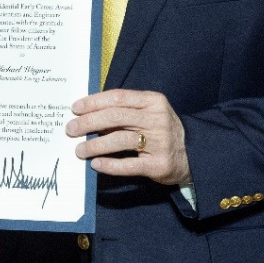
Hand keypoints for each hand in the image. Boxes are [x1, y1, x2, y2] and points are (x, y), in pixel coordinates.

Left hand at [66, 89, 190, 185]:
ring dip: (95, 145)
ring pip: (120, 140)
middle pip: (116, 117)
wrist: (192, 153)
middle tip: (71, 129)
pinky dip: (110, 165)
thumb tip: (87, 115)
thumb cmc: (160, 129)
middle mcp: (157, 119)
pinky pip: (129, 165)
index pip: (118, 97)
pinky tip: (96, 164)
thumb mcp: (148, 113)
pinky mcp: (159, 165)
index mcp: (153, 101)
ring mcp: (160, 142)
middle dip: (88, 123)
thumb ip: (123, 111)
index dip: (94, 102)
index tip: (75, 108)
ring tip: (79, 150)